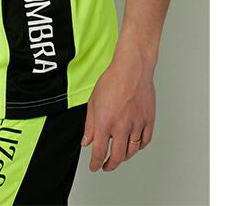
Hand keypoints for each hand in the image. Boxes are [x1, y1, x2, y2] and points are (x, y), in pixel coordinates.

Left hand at [80, 45, 155, 171]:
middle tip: (106, 166)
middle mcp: (122, 126)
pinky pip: (145, 141)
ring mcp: (137, 124)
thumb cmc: (113, 80)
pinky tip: (133, 145)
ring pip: (132, 151)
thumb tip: (86, 141)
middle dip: (110, 165)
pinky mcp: (148, 121)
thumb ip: (89, 124)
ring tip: (119, 156)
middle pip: (118, 157)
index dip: (96, 163)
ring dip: (124, 157)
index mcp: (106, 122)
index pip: (99, 151)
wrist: (132, 68)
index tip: (95, 166)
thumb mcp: (93, 101)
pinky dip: (138, 147)